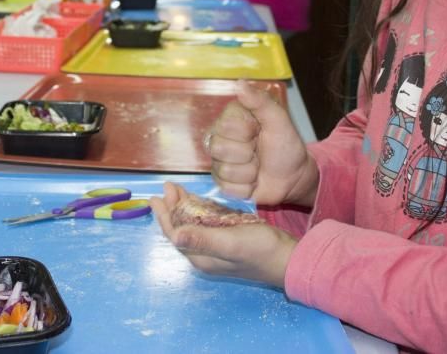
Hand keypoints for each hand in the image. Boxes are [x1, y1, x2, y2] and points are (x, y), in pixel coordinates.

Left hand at [149, 181, 296, 287]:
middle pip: (182, 227)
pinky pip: (208, 224)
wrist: (288, 259)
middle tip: (168, 186)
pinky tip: (200, 201)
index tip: (157, 195)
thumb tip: (173, 235)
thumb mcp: (230, 242)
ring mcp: (218, 248)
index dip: (165, 214)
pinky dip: (201, 211)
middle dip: (173, 207)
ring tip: (178, 190)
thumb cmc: (260, 250)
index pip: (175, 233)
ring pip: (194, 225)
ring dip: (185, 207)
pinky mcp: (229, 240)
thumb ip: (202, 238)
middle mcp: (206, 254)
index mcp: (202, 256)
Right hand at [207, 80, 318, 206]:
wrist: (294, 177)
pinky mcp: (223, 184)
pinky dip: (246, 188)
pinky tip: (254, 181)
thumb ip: (260, 101)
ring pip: (225, 170)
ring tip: (258, 167)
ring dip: (249, 172)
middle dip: (248, 154)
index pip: (225, 126)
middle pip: (220, 149)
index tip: (259, 131)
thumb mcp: (279, 120)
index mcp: (231, 119)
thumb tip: (239, 82)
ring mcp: (220, 162)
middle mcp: (221, 139)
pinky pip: (227, 189)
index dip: (246, 132)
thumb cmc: (286, 146)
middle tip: (259, 151)